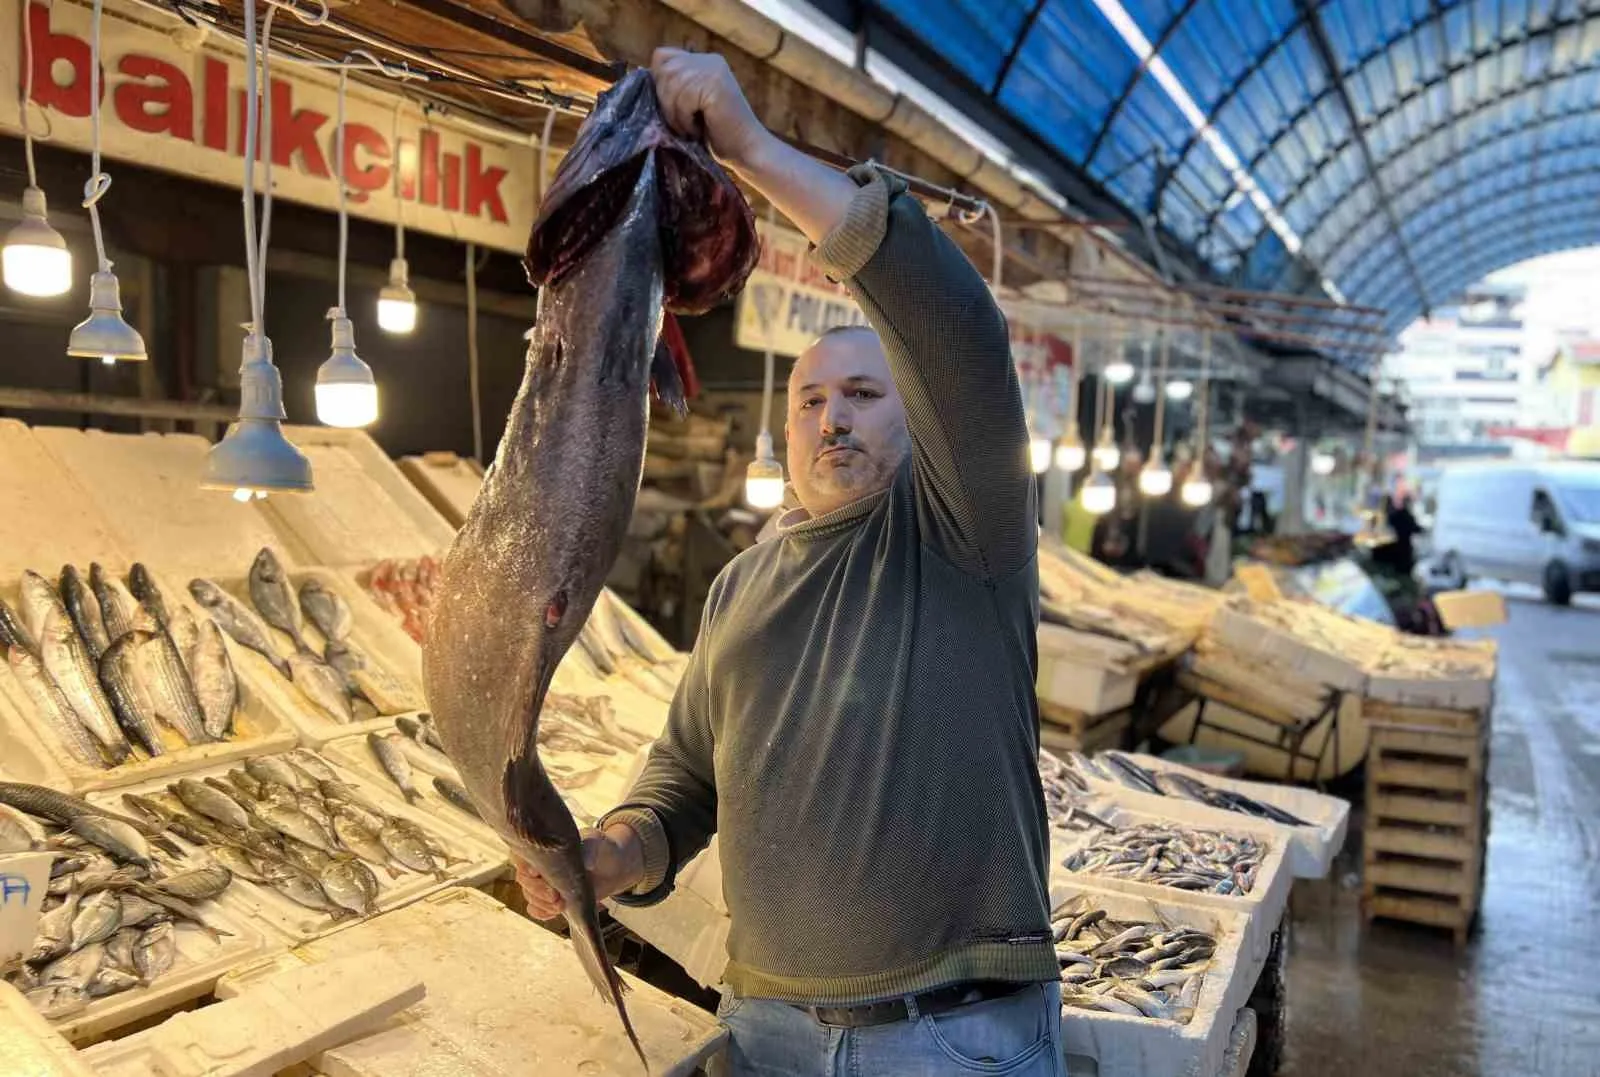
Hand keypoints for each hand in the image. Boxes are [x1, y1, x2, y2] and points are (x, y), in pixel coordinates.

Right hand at [514, 823, 644, 919]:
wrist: (609, 867)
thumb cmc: (598, 847)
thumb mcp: (596, 842)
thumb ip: (589, 849)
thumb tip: (586, 864)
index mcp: (542, 845)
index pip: (522, 854)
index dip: (524, 864)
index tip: (535, 872)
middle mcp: (536, 864)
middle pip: (524, 879)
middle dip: (537, 890)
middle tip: (555, 895)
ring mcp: (541, 883)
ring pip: (529, 896)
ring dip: (542, 903)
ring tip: (561, 906)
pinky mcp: (548, 900)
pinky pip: (535, 909)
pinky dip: (542, 913)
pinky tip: (555, 913)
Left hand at [650, 48, 773, 170]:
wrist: (746, 151)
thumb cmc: (716, 135)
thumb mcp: (689, 104)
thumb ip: (673, 87)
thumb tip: (641, 78)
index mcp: (704, 61)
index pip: (662, 56)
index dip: (659, 82)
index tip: (670, 107)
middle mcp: (709, 60)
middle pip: (663, 70)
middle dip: (665, 101)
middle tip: (682, 123)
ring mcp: (713, 70)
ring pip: (670, 85)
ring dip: (674, 114)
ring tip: (690, 129)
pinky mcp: (714, 85)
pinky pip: (682, 99)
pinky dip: (684, 120)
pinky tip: (697, 130)